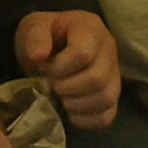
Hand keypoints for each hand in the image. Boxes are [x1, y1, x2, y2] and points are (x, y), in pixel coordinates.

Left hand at [12, 9, 124, 129]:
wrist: (50, 46)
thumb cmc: (44, 36)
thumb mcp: (33, 27)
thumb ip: (35, 37)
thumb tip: (38, 56)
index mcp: (91, 28)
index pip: (83, 54)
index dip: (60, 67)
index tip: (45, 68)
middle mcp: (109, 50)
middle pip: (97, 79)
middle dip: (67, 88)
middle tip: (52, 85)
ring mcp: (114, 74)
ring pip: (106, 98)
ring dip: (77, 105)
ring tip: (61, 97)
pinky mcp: (112, 95)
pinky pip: (107, 115)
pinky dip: (86, 119)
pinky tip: (70, 110)